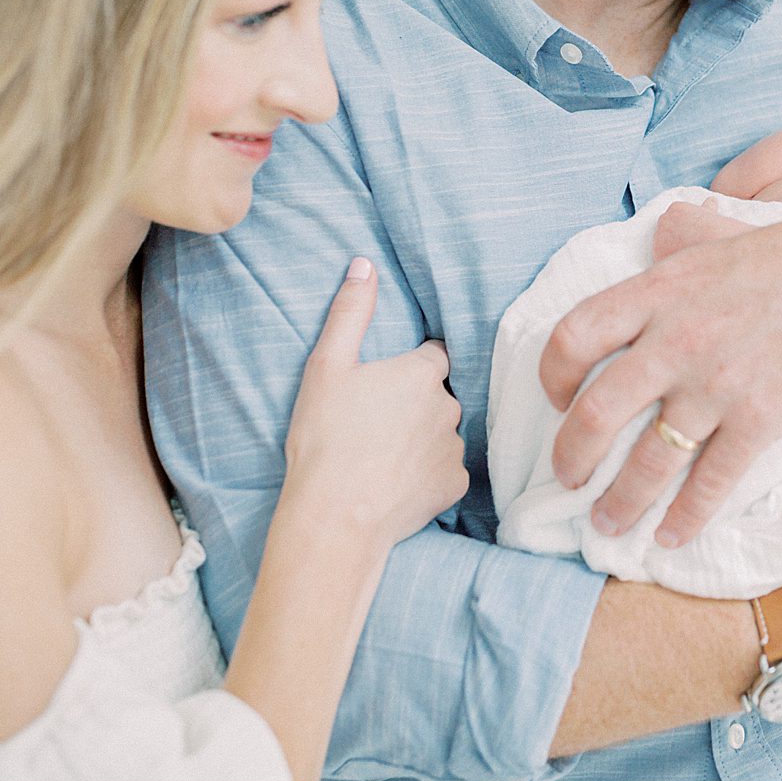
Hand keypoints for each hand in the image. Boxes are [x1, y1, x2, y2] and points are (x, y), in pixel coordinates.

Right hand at [282, 258, 467, 543]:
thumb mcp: (326, 366)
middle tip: (377, 422)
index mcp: (422, 372)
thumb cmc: (325, 438)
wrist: (335, 516)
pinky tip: (397, 482)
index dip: (411, 365)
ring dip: (424, 438)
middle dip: (417, 402)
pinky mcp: (456, 485)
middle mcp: (449, 405)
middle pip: (439, 394)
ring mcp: (455, 447)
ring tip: (384, 455)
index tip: (388, 382)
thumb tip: (364, 264)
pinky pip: (446, 471)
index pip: (433, 354)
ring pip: (443, 432)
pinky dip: (427, 474)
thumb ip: (350, 313)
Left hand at [540, 208, 781, 547]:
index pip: (574, 337)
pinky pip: (710, 482)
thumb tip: (659, 230)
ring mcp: (716, 386)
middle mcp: (675, 342)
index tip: (555, 398)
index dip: (552, 375)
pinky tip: (671, 537)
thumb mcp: (716, 240)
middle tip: (568, 480)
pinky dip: (685, 518)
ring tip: (607, 525)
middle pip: (597, 413)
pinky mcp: (759, 420)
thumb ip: (679, 242)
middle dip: (572, 458)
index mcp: (656, 293)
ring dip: (620, 502)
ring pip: (649, 461)